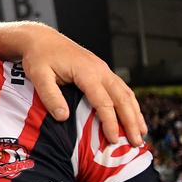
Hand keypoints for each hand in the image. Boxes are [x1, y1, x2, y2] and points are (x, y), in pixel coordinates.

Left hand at [0, 23, 145, 145]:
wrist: (41, 39)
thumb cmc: (38, 57)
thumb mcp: (39, 76)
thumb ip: (50, 96)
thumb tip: (63, 117)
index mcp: (87, 72)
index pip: (104, 102)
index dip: (110, 122)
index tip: (113, 140)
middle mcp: (100, 70)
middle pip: (122, 99)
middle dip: (131, 122)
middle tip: (138, 143)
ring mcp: (103, 70)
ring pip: (126, 93)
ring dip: (135, 114)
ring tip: (142, 133)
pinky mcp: (102, 71)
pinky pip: (121, 89)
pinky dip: (130, 104)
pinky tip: (134, 116)